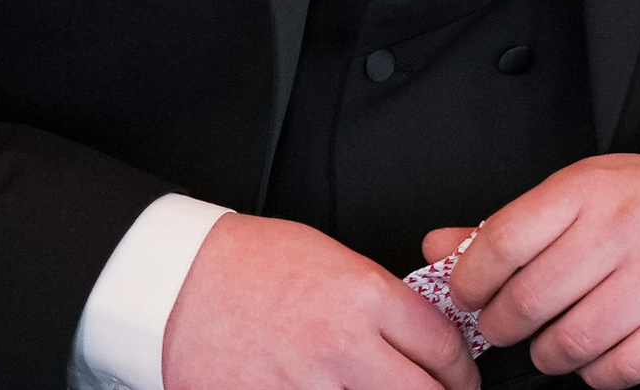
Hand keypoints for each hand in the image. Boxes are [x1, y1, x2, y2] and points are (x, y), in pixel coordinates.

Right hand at [161, 213, 480, 389]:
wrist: (177, 279)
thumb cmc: (252, 262)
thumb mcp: (336, 262)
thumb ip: (381, 304)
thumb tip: (421, 336)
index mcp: (364, 296)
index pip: (442, 346)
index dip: (462, 371)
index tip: (461, 378)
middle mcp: (340, 344)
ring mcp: (303, 384)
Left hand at [429, 154, 639, 387]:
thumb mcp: (583, 194)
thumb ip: (510, 225)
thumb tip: (437, 249)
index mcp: (589, 189)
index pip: (501, 242)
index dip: (469, 281)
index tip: (470, 295)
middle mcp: (623, 228)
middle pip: (528, 302)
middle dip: (503, 326)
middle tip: (507, 325)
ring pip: (568, 344)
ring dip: (548, 355)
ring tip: (553, 342)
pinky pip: (616, 371)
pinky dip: (596, 373)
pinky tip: (599, 352)